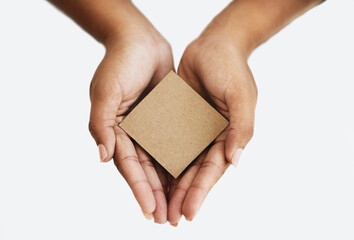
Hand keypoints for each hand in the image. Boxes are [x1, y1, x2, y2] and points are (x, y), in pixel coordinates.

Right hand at [88, 2, 173, 222]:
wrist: (140, 40)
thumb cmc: (119, 63)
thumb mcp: (105, 91)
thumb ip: (101, 124)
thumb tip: (103, 157)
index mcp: (115, 131)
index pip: (128, 167)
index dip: (139, 189)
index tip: (150, 211)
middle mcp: (132, 133)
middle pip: (145, 170)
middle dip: (155, 195)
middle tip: (167, 219)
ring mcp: (150, 127)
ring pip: (160, 162)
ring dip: (168, 185)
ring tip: (178, 207)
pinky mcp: (166, 118)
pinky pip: (174, 143)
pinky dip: (179, 160)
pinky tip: (188, 177)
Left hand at [168, 12, 257, 224]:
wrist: (214, 44)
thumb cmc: (231, 68)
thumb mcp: (241, 95)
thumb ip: (241, 127)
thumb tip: (235, 160)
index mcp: (229, 136)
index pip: (213, 170)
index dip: (201, 192)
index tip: (188, 213)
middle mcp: (211, 137)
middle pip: (195, 172)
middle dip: (184, 196)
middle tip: (169, 220)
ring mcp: (195, 130)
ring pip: (181, 163)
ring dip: (172, 186)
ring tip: (160, 207)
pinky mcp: (180, 120)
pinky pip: (170, 144)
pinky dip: (163, 161)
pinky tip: (153, 177)